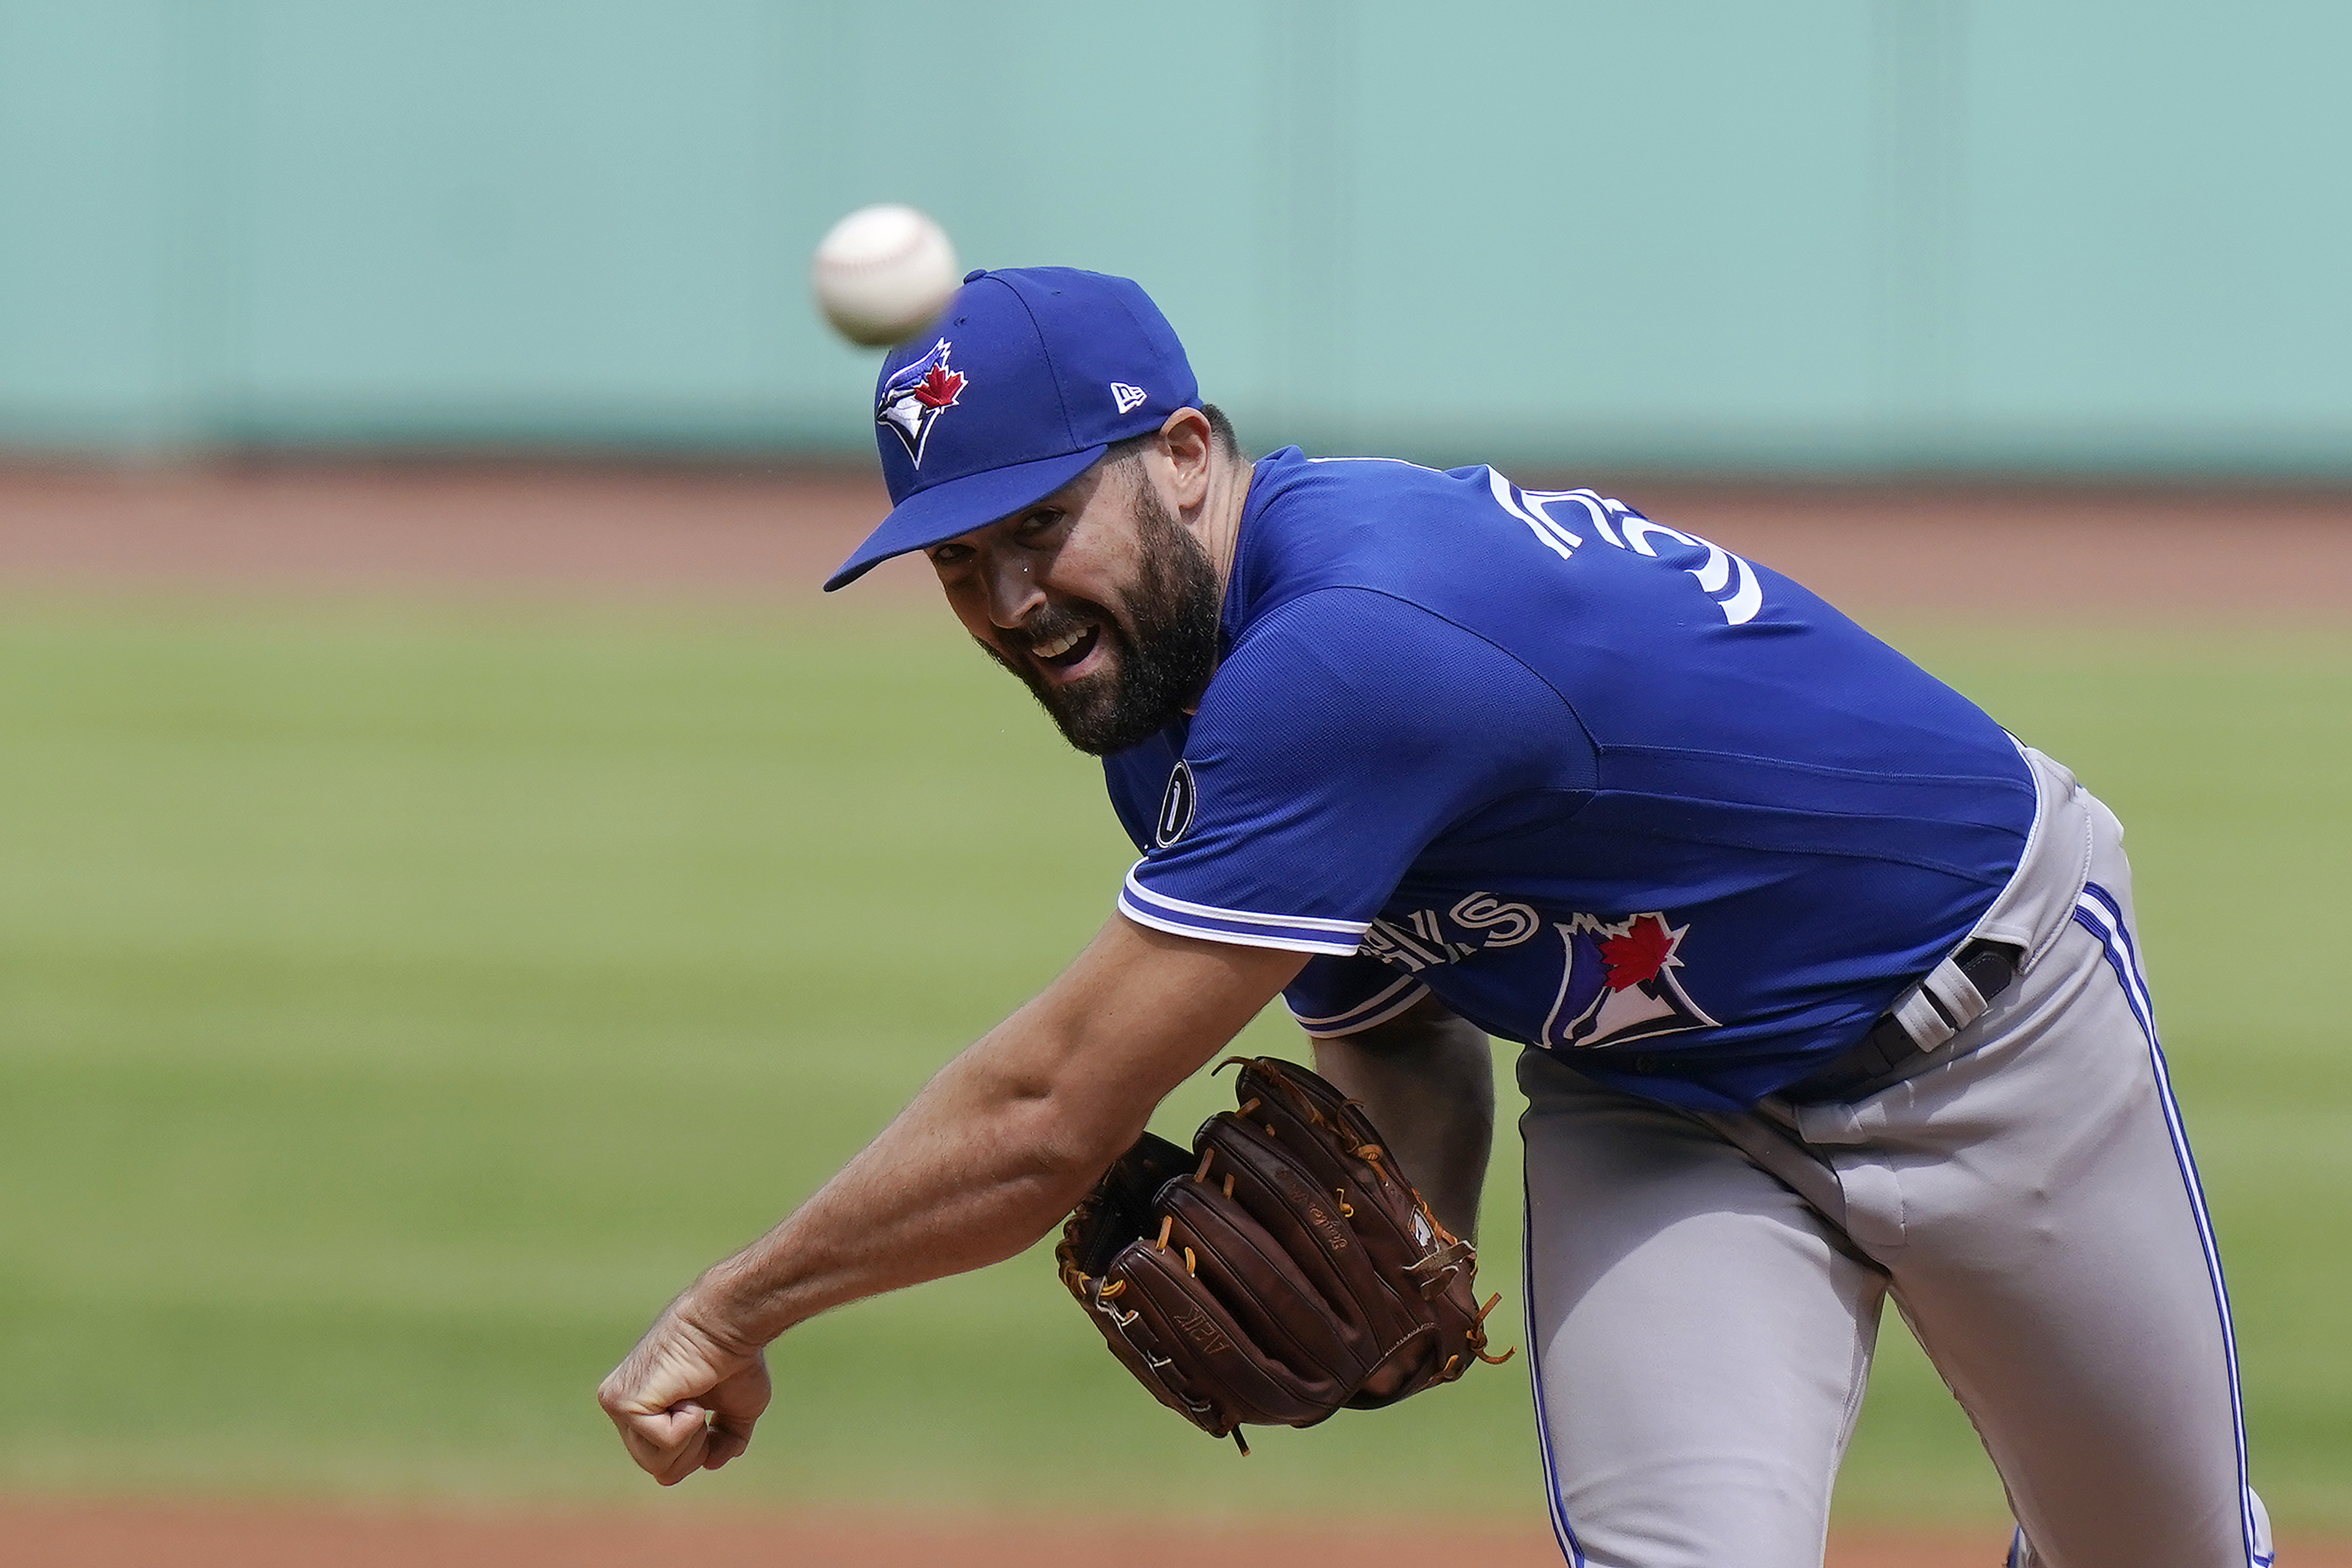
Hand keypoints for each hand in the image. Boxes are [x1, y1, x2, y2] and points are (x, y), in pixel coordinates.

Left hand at [597, 1294, 772, 1484]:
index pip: (660, 1460)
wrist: (730, 1323)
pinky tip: (688, 1392)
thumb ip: (722, 1439)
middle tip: (704, 1409)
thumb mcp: (736, 1408)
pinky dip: (689, 1424)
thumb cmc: (735, 1357)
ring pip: (657, 1462)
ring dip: (692, 1438)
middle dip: (694, 1451)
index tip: (710, 1417)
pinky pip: (663, 1442)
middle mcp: (622, 1406)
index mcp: (643, 1408)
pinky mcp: (621, 1402)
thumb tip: (710, 1463)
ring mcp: (617, 1404)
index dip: (696, 1451)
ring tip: (696, 1398)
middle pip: (659, 1467)